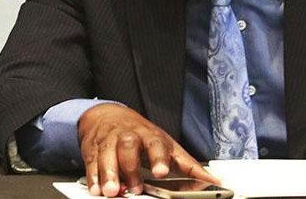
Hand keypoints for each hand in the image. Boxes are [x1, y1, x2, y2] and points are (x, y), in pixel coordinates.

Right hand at [78, 103, 218, 196]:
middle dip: (130, 168)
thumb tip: (214, 181)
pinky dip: (93, 176)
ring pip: (107, 154)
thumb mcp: (166, 145)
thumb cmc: (141, 133)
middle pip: (128, 147)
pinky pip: (92, 161)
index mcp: (150, 135)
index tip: (161, 171)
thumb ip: (188, 165)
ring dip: (109, 174)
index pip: (155, 144)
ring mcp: (109, 140)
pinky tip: (97, 188)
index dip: (158, 157)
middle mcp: (128, 136)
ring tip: (112, 191)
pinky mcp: (93, 148)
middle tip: (134, 189)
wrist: (108, 115)